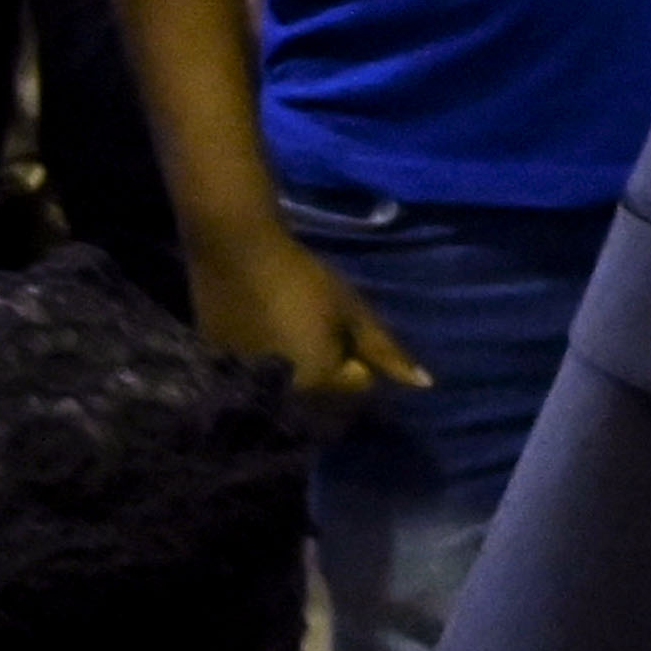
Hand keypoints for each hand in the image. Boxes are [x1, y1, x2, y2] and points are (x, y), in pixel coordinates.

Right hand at [191, 217, 434, 423]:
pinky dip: (272, 364)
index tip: (345, 328)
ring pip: (293, 389)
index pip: (358, 386)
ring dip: (301, 370)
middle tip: (321, 329)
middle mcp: (285, 398)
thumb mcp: (352, 311)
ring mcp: (252, 388)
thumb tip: (424, 385)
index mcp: (320, 385)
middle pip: (325, 396)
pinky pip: (262, 380)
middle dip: (332, 370)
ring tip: (295, 330)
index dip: (360, 357)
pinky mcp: (226, 373)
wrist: (237, 253)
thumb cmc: (304, 280)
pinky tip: (268, 334)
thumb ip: (386, 351)